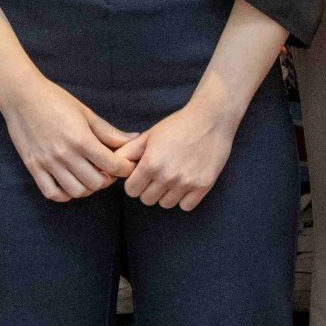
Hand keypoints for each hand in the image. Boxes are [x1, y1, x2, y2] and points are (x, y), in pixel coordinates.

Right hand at [0, 73, 136, 203]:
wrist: (21, 96)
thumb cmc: (55, 100)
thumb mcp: (86, 113)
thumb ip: (109, 131)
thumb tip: (133, 139)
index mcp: (81, 139)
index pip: (112, 166)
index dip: (124, 168)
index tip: (125, 166)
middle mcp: (65, 155)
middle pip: (96, 183)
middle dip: (107, 179)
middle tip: (107, 170)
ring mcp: (48, 164)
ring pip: (76, 191)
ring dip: (88, 188)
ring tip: (89, 176)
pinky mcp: (34, 168)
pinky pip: (52, 193)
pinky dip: (65, 194)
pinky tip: (70, 183)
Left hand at [123, 94, 240, 211]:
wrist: (211, 119)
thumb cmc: (178, 125)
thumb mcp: (149, 135)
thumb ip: (128, 151)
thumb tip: (114, 165)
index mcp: (151, 163)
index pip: (131, 190)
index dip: (134, 182)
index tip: (142, 175)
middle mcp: (167, 176)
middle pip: (147, 200)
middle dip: (148, 189)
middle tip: (157, 175)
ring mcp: (186, 183)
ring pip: (166, 204)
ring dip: (166, 194)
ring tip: (172, 177)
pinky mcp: (203, 186)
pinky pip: (186, 206)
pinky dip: (184, 198)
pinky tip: (185, 183)